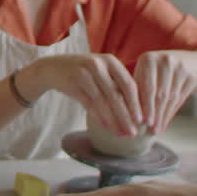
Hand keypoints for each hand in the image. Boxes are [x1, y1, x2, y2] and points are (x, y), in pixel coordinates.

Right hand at [27, 54, 142, 136]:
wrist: (52, 68)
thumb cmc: (84, 73)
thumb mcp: (102, 73)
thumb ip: (117, 85)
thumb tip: (137, 113)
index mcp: (111, 61)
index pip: (129, 85)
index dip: (137, 104)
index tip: (143, 121)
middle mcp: (98, 64)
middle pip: (117, 94)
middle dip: (126, 116)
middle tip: (134, 132)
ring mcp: (84, 73)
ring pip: (103, 101)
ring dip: (113, 120)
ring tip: (120, 134)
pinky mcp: (73, 83)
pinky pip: (88, 103)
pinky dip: (98, 116)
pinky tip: (105, 127)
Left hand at [133, 50, 196, 133]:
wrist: (180, 62)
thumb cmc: (151, 72)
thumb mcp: (141, 74)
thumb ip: (134, 90)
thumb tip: (127, 114)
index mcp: (149, 59)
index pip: (147, 87)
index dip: (144, 105)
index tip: (141, 122)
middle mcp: (166, 61)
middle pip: (160, 93)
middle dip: (155, 114)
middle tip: (150, 130)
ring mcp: (182, 68)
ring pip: (171, 98)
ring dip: (163, 116)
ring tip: (157, 130)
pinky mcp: (192, 76)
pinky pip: (181, 98)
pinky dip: (171, 112)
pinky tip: (165, 122)